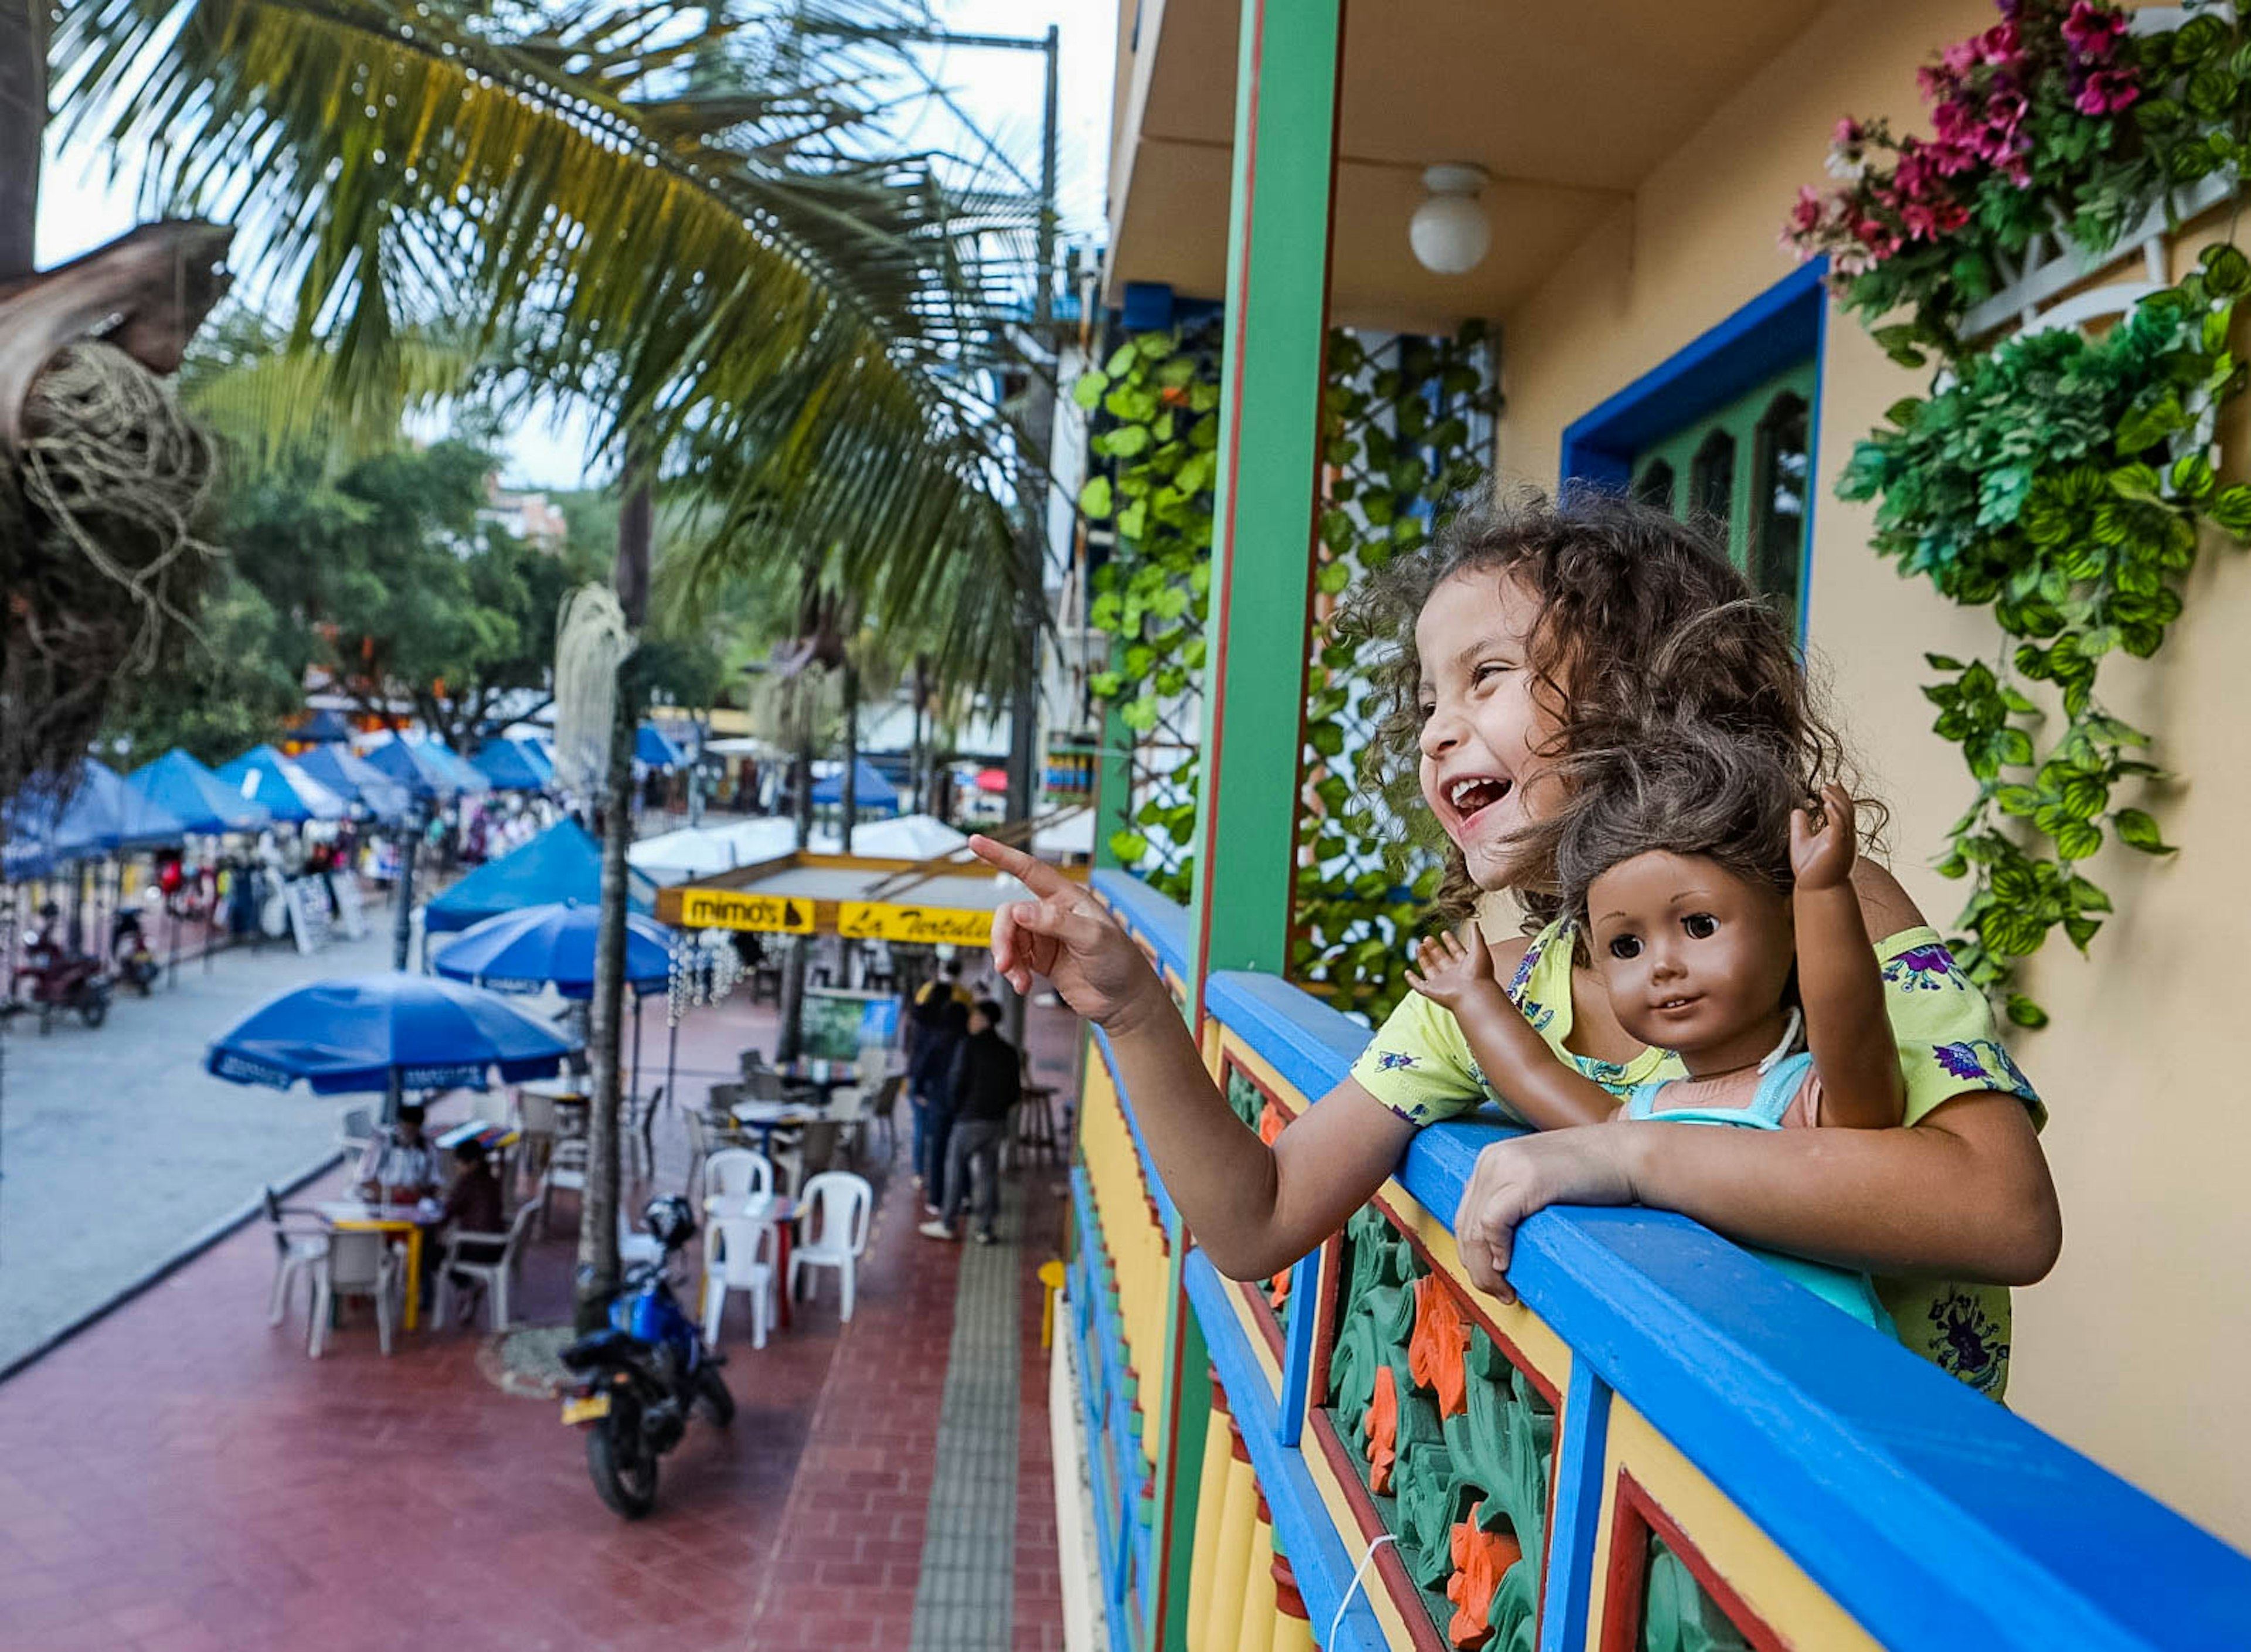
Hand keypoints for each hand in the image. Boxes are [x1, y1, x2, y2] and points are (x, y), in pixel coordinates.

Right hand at [967, 836, 1170, 1032]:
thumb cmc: (1120, 962)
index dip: (1002, 855)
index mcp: (1067, 897)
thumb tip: (1019, 911)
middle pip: (1010, 914)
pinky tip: (1022, 985)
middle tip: (1004, 963)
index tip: (975, 842)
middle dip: (1002, 938)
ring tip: (1018, 979)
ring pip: (1008, 938)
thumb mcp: (1093, 938)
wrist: (1124, 1001)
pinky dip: (1013, 972)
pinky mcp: (1041, 960)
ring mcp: (1045, 937)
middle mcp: (1052, 913)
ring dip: (1007, 959)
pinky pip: (1014, 959)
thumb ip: (1056, 922)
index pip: (1029, 870)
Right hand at [1405, 926, 1505, 1013]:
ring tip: (1419, 945)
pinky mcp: (1432, 991)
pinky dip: (1412, 980)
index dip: (1450, 942)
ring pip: (1430, 969)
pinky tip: (1407, 972)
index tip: (1445, 932)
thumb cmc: (1479, 973)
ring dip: (1423, 957)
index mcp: (1466, 965)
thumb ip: (1476, 934)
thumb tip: (1474, 921)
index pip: (1456, 951)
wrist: (1475, 994)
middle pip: (1441, 959)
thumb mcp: (1479, 947)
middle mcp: (1454, 975)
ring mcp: (1442, 984)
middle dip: (1434, 948)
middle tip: (1428, 938)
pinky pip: (1419, 985)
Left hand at [1452, 1126, 1642, 1301]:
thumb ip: (1514, 1199)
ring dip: (1486, 1270)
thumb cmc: (1592, 1175)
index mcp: (1491, 1160)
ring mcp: (1506, 1167)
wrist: (1625, 1155)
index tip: (1491, 1280)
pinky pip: (1495, 1223)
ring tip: (1505, 1291)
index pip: (1465, 1216)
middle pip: (1466, 1226)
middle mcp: (1491, 1160)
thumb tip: (1496, 1248)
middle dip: (1478, 1269)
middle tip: (1499, 1294)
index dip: (1473, 1255)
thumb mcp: (1540, 1181)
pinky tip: (1509, 1265)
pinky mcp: (1527, 1179)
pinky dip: (1497, 1250)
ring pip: (1476, 1230)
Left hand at [1790, 782, 1859, 891]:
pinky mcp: (1839, 845)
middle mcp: (1845, 836)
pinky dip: (1835, 812)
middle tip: (1829, 782)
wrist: (1817, 890)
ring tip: (1825, 789)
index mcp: (1839, 834)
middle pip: (1846, 808)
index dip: (1837, 795)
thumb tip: (1797, 810)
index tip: (1830, 783)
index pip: (1842, 810)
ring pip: (1845, 814)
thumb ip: (1801, 826)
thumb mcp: (1802, 841)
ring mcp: (1845, 840)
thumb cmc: (1811, 870)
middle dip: (1839, 794)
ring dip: (1836, 799)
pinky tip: (1827, 803)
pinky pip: (1840, 825)